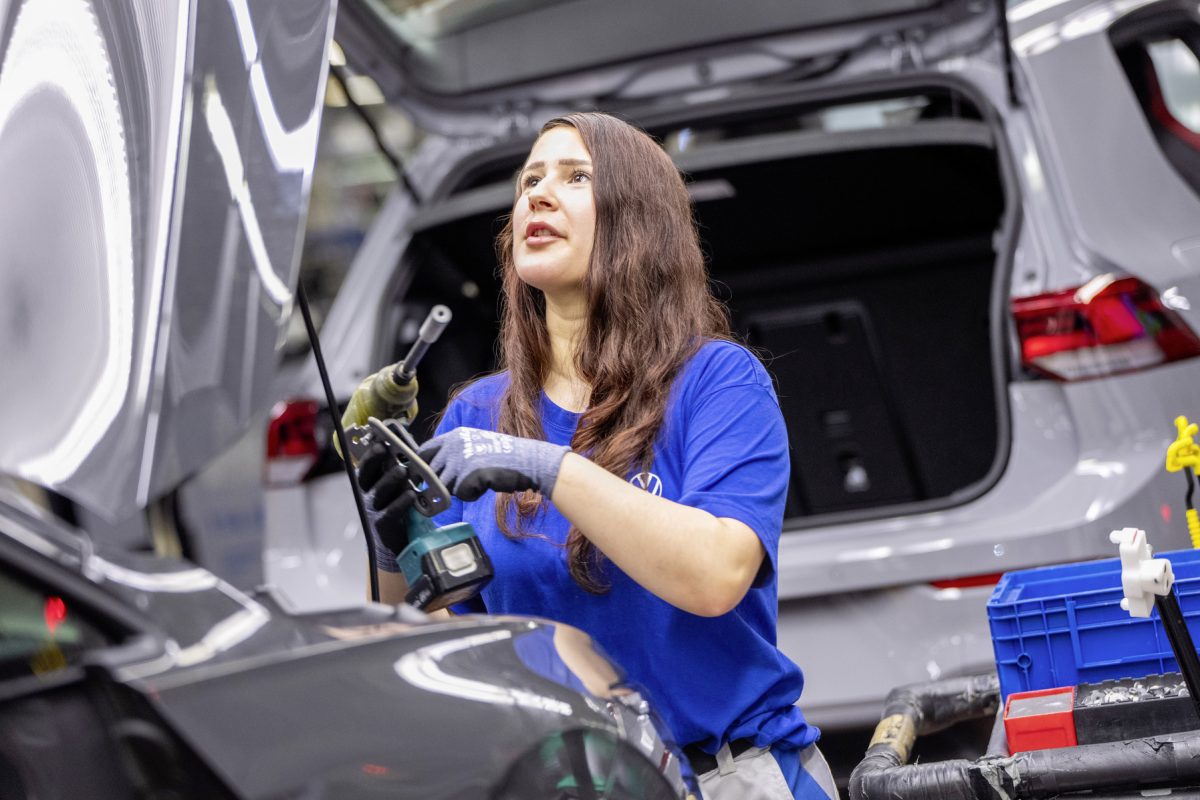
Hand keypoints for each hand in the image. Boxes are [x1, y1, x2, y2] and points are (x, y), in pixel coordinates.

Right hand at [356, 442, 418, 571]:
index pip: (366, 466)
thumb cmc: (399, 507)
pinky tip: (411, 495)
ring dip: (390, 479)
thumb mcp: (397, 487)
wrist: (399, 541)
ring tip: (402, 470)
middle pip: (366, 476)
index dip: (370, 454)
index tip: (379, 442)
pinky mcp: (382, 525)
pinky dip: (400, 502)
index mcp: (369, 484)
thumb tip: (409, 448)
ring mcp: (372, 511)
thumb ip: (398, 471)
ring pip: (378, 493)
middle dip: (374, 461)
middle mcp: (366, 496)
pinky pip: (390, 512)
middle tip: (384, 449)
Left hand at [419, 427, 569, 501]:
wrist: (526, 461)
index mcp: (453, 436)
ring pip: (445, 486)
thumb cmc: (503, 454)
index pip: (423, 451)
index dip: (420, 467)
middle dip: (440, 483)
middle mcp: (453, 446)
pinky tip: (485, 486)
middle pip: (431, 472)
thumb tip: (432, 469)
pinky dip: (472, 495)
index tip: (422, 478)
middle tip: (454, 486)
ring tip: (478, 481)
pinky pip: (461, 495)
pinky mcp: (467, 477)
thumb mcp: (474, 443)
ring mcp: (459, 462)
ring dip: (459, 489)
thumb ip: (454, 452)